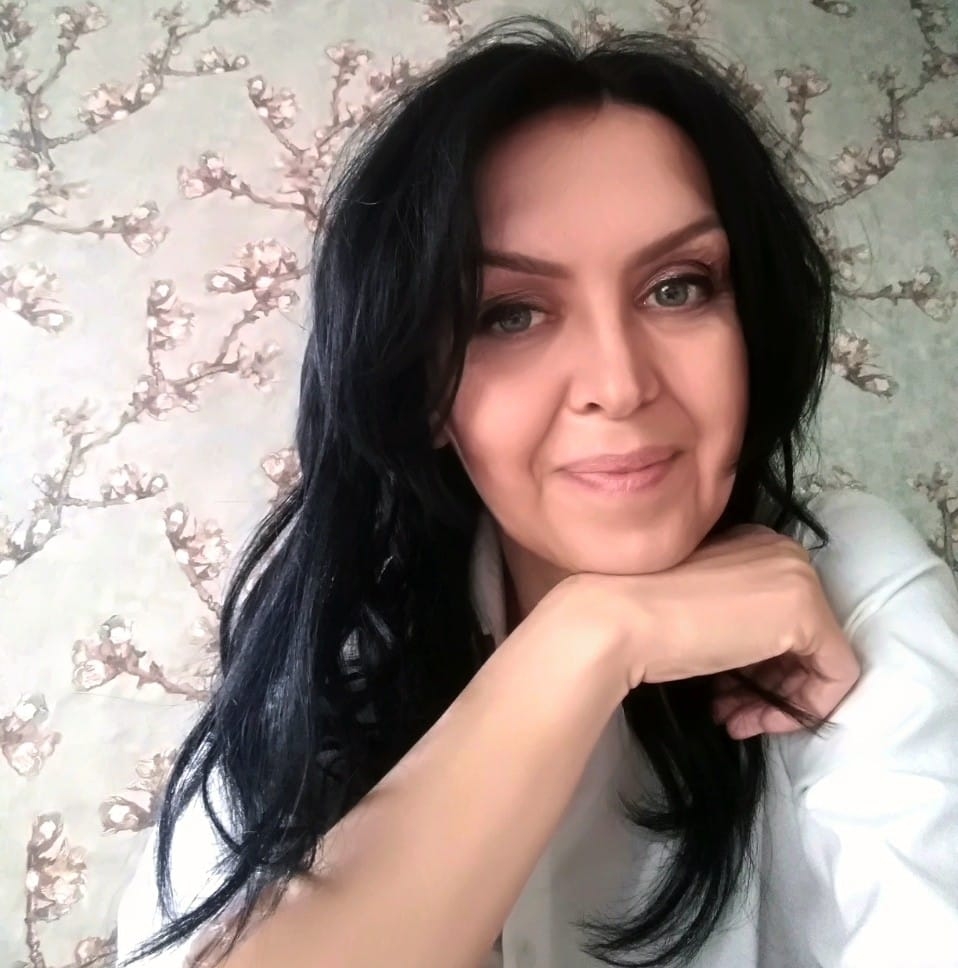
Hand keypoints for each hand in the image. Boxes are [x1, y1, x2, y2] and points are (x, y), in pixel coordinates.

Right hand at [553, 523, 860, 739]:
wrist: (618, 617)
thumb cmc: (640, 615)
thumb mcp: (698, 608)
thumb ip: (734, 618)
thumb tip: (756, 663)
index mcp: (756, 544)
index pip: (784, 615)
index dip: (760, 663)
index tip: (725, 694)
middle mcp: (787, 552)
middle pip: (807, 638)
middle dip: (770, 685)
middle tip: (730, 713)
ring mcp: (801, 580)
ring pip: (821, 659)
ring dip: (777, 701)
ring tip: (733, 720)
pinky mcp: (807, 614)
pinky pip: (836, 675)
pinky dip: (801, 708)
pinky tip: (751, 721)